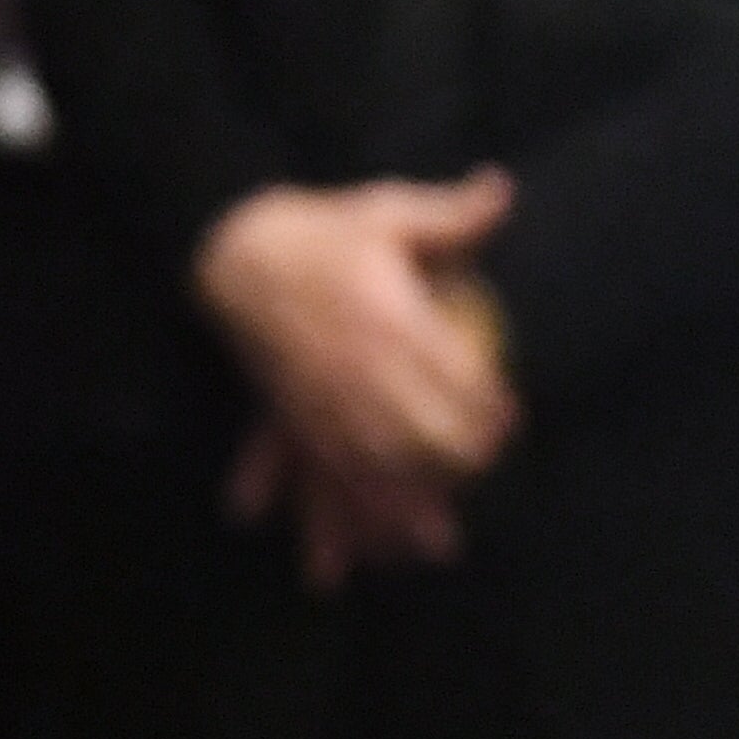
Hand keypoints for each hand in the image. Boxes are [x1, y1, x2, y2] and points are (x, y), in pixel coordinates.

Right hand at [195, 173, 519, 585]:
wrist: (231, 249)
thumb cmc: (317, 230)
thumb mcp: (384, 211)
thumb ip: (449, 214)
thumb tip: (504, 191)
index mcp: (388, 321)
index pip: (452, 378)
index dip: (486, 407)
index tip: (508, 421)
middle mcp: (356, 370)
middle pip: (417, 434)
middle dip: (453, 462)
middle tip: (475, 471)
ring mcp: (321, 400)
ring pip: (367, 467)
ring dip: (398, 509)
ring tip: (432, 547)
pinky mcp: (292, 415)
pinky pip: (316, 472)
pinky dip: (327, 511)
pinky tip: (342, 547)